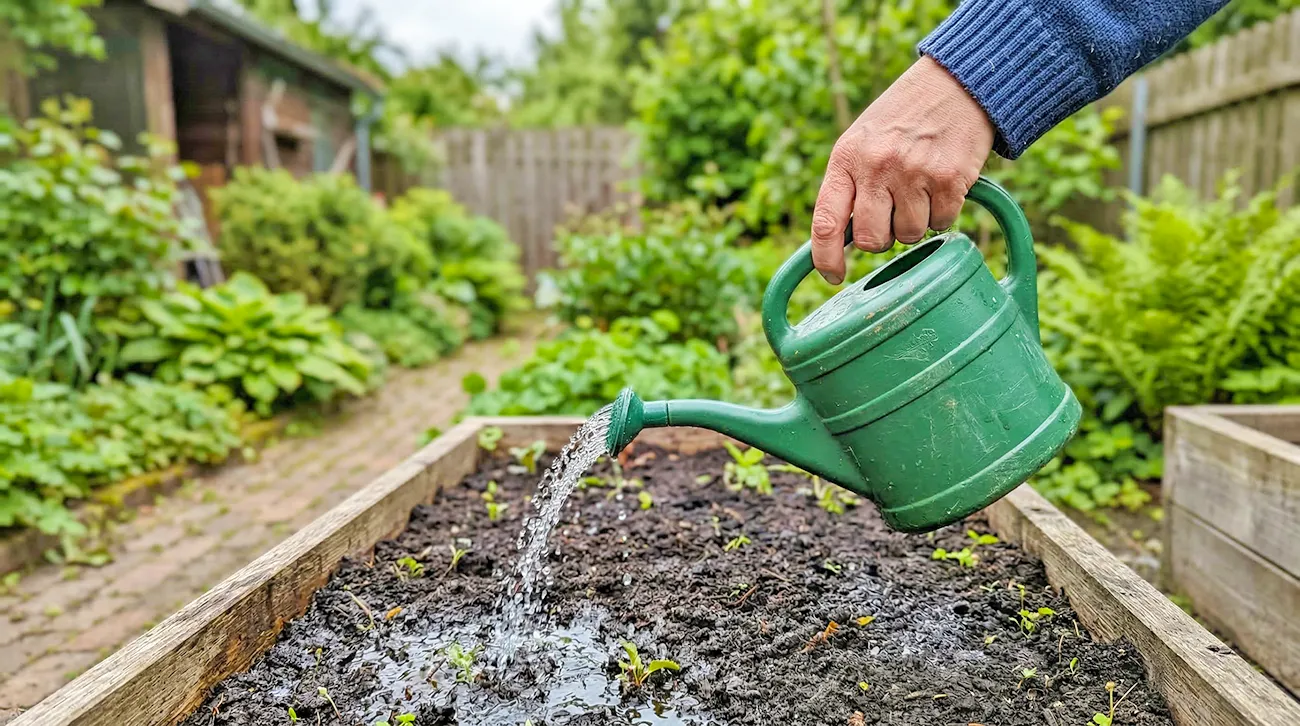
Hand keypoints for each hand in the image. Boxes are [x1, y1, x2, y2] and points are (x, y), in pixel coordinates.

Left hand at [810, 56, 994, 283]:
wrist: (957, 83)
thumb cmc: (903, 118)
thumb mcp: (862, 142)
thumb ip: (849, 185)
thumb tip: (838, 241)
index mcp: (847, 158)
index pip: (826, 222)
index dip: (825, 258)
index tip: (832, 277)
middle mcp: (877, 166)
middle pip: (870, 239)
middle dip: (881, 239)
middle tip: (891, 217)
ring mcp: (914, 173)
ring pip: (908, 236)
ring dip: (915, 223)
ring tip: (919, 190)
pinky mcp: (950, 179)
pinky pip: (942, 224)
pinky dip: (944, 213)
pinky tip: (942, 185)